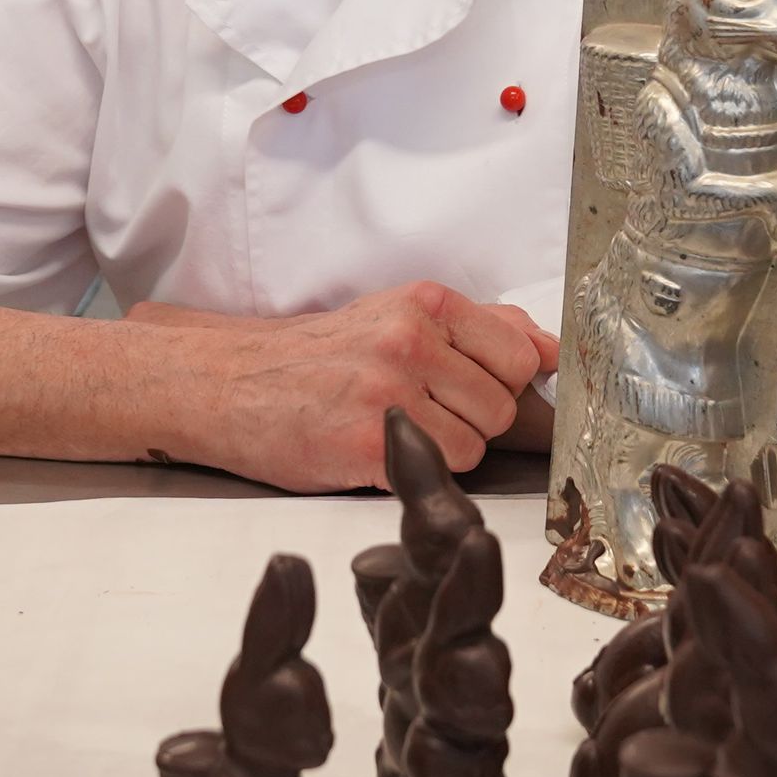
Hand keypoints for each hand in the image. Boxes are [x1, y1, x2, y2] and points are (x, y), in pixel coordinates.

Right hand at [132, 284, 557, 491]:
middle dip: (472, 421)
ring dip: (445, 453)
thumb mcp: (394, 316)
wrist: (228, 382)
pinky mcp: (368, 443)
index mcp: (425, 303)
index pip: (520, 353)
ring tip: (396, 433)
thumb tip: (548, 348)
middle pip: (501, 406)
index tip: (475, 391)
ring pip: (474, 445)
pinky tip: (375, 453)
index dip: (504, 383)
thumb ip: (477, 327)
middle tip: (423, 415)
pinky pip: (435, 472)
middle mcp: (410, 340)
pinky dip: (414, 473)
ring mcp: (388, 392)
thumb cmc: (316, 356)